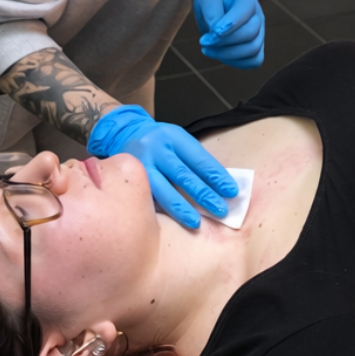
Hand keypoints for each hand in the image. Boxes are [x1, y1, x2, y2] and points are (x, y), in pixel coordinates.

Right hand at [87, 105, 238, 228]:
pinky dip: (162, 211)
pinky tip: (172, 221)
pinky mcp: (130, 180)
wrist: (123, 133)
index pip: (199, 159)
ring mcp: (141, 165)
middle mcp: (156, 149)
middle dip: (204, 194)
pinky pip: (148, 197)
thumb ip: (193, 160)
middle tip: (220, 209)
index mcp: (173, 137)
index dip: (216, 176)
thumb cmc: (158, 141)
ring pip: (162, 189)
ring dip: (181, 208)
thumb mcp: (176, 140)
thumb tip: (218, 185)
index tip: (231, 191)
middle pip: (183, 175)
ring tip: (196, 222)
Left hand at [193, 0, 264, 68]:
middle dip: (225, 41)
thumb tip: (217, 34)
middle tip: (204, 41)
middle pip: (250, 33)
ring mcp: (260, 34)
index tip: (212, 32)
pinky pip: (253, 61)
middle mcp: (258, 17)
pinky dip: (236, 62)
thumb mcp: (206, 1)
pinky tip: (220, 56)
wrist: (214, 13)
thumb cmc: (211, 5)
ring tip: (208, 49)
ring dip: (227, 54)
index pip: (244, 14)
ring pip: (253, 49)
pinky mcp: (257, 50)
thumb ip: (211, 14)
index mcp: (248, 1)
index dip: (229, 25)